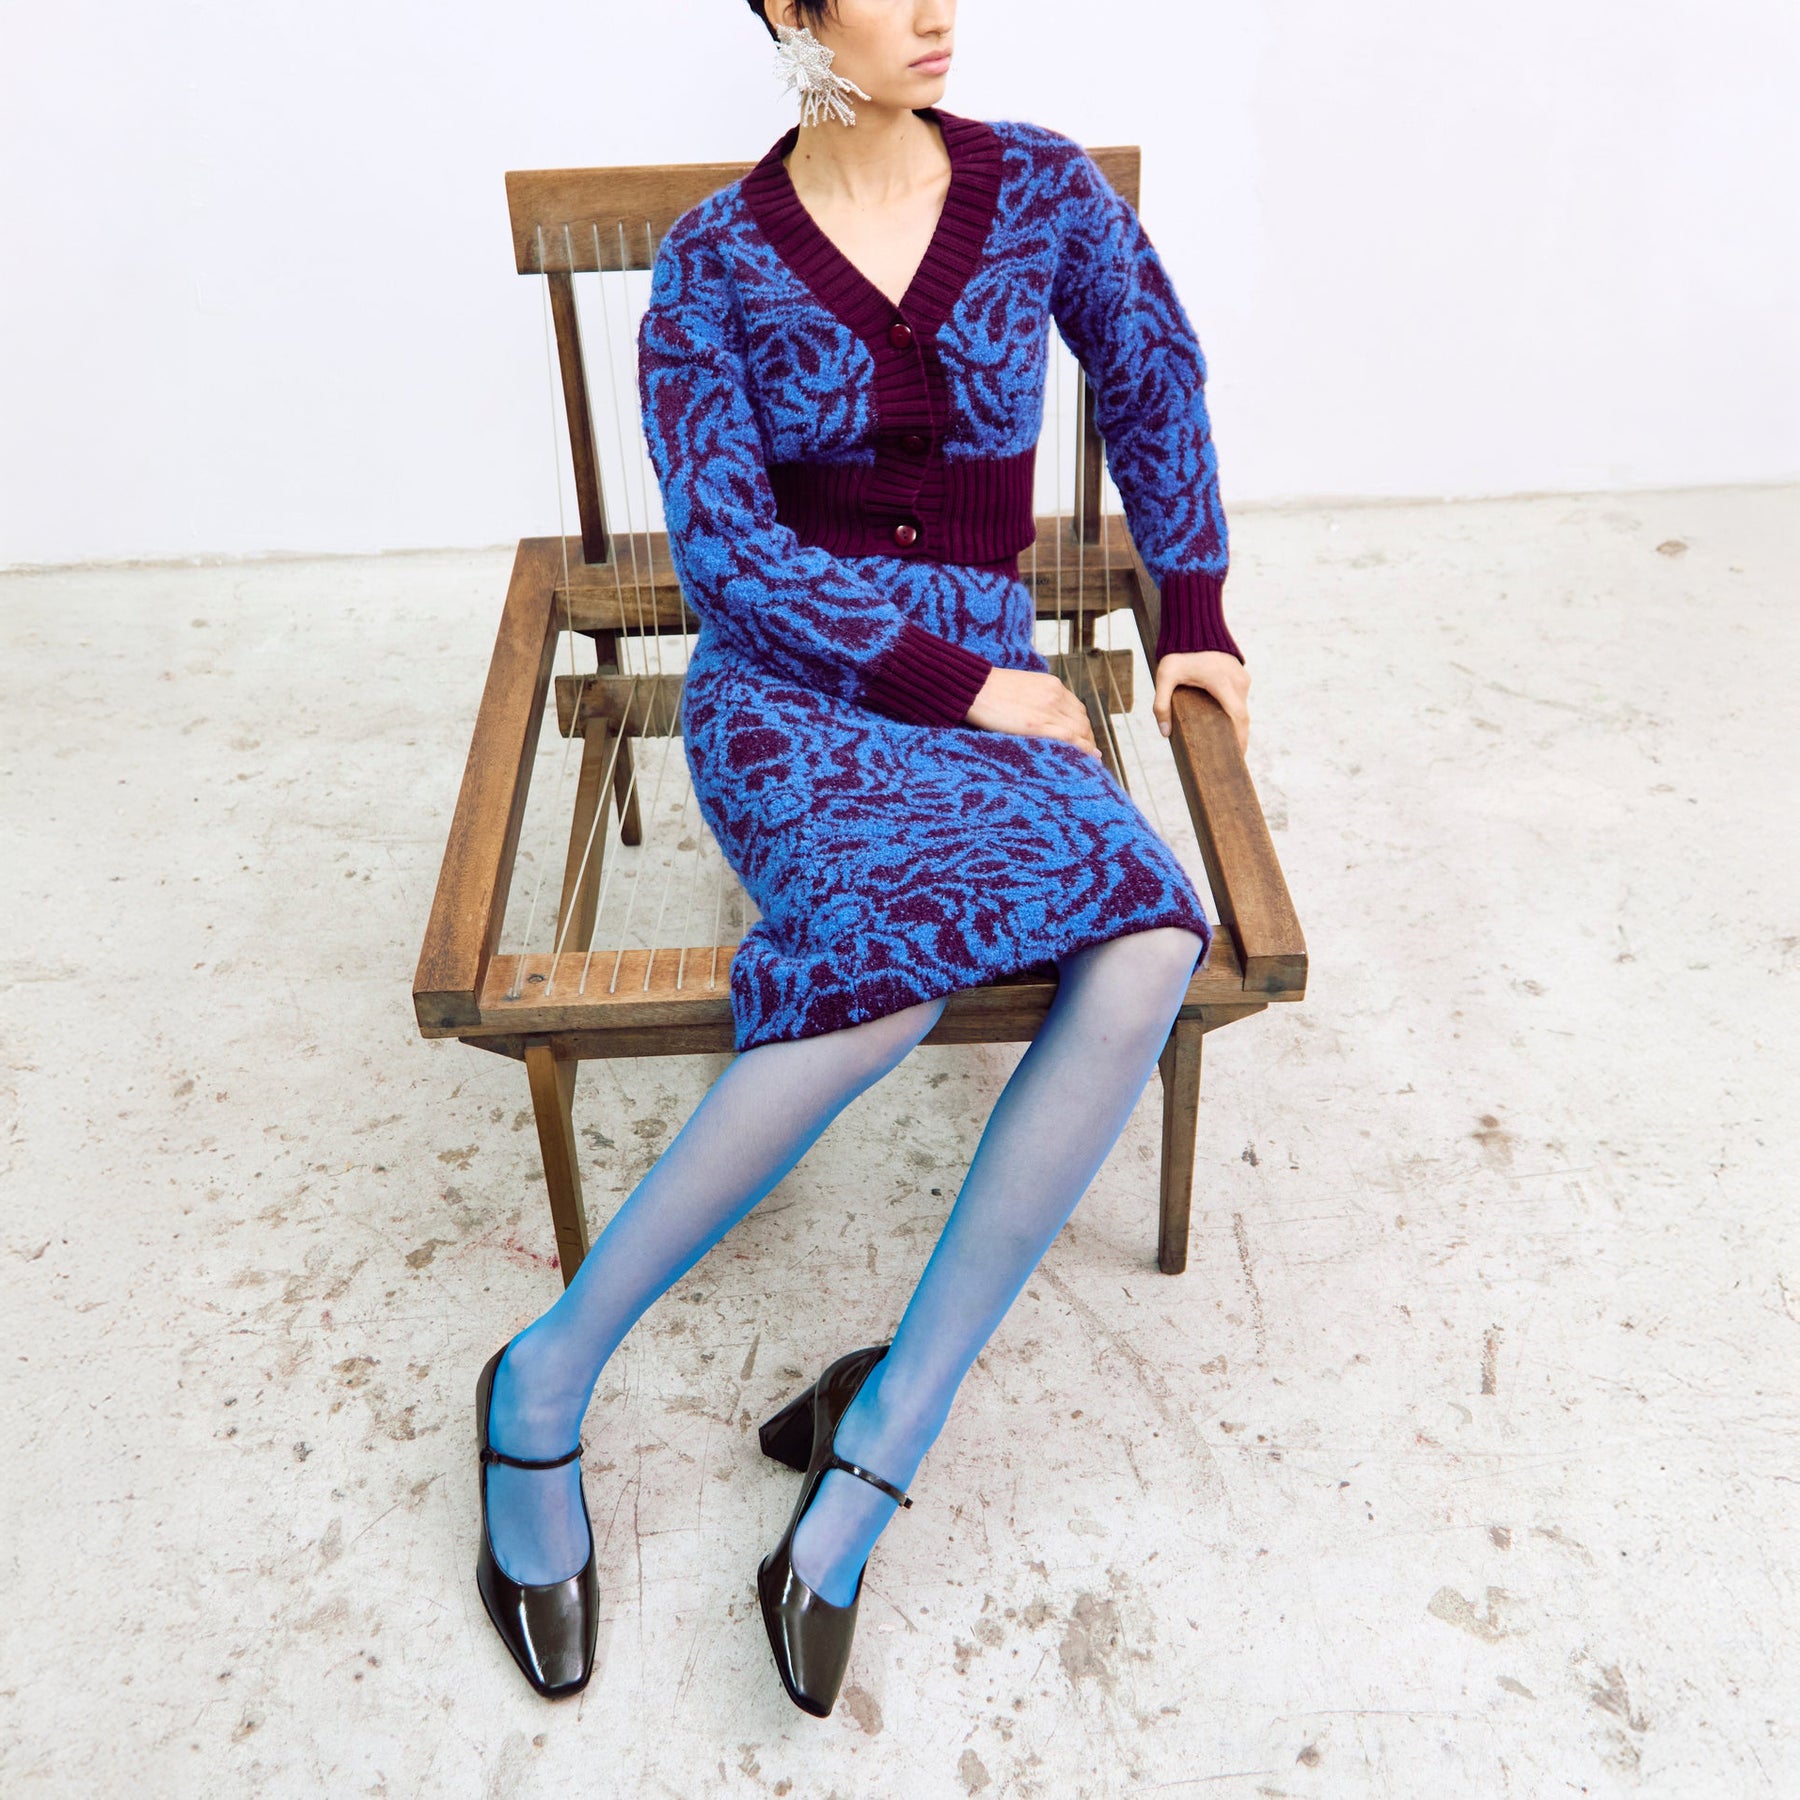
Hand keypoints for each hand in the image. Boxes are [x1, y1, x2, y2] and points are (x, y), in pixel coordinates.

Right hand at [963, 666, 1099, 757]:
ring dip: (1087, 747)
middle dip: (1088, 739)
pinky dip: (1082, 750)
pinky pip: (1070, 738)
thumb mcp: (1019, 688)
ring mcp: (1048, 709)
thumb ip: (1035, 698)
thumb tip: (1035, 715)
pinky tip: (1088, 761)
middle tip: (1088, 757)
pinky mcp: (1038, 724)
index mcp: (1051, 685)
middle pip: (1082, 721)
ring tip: (1089, 763)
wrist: (973, 687)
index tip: (1082, 740)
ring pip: (1081, 730)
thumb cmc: (988, 690)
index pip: (1077, 709)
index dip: (1082, 727)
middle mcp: (1056, 695)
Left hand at [1153, 650, 1250, 753]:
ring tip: (1230, 746)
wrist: (1195, 625)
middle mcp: (1236, 681)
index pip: (1237, 717)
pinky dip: (1237, 713)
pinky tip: (1228, 726)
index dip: (1239, 738)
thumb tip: (1164, 733)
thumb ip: (1161, 705)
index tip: (1237, 756)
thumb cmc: (1179, 652)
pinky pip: (1241, 698)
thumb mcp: (1165, 677)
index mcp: (1221, 683)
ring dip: (1238, 726)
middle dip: (1240, 738)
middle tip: (1234, 759)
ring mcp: (1241, 677)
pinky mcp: (1240, 675)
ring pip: (1243, 708)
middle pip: (1243, 717)